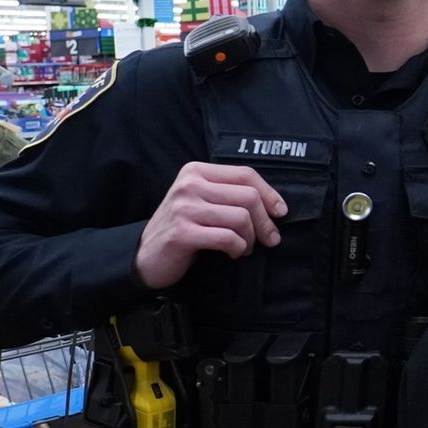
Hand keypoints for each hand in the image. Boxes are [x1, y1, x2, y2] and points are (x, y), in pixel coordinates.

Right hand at [134, 162, 285, 289]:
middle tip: (270, 239)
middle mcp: (188, 185)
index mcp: (196, 171)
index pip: (246, 175)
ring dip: (251, 238)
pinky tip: (234, 253)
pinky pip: (227, 238)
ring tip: (245, 247)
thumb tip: (277, 207)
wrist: (146, 256)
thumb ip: (231, 195)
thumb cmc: (183, 227)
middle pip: (248, 197)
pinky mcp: (182, 233)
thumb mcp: (204, 202)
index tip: (281, 213)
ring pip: (241, 218)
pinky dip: (238, 248)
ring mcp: (183, 208)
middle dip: (265, 221)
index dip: (270, 194)